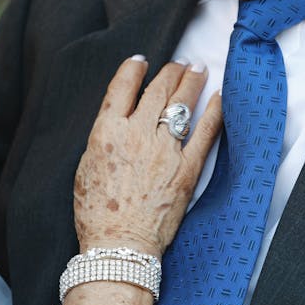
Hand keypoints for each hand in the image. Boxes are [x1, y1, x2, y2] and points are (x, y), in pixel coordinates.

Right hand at [75, 57, 221, 255]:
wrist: (120, 244)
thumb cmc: (96, 213)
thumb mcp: (86, 167)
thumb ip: (104, 139)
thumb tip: (118, 123)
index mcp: (106, 133)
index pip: (122, 88)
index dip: (132, 69)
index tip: (140, 60)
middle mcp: (136, 135)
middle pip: (157, 91)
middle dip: (169, 72)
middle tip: (179, 63)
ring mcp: (164, 151)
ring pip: (181, 104)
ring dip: (190, 82)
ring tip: (197, 69)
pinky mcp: (187, 168)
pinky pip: (204, 133)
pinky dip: (214, 112)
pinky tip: (219, 98)